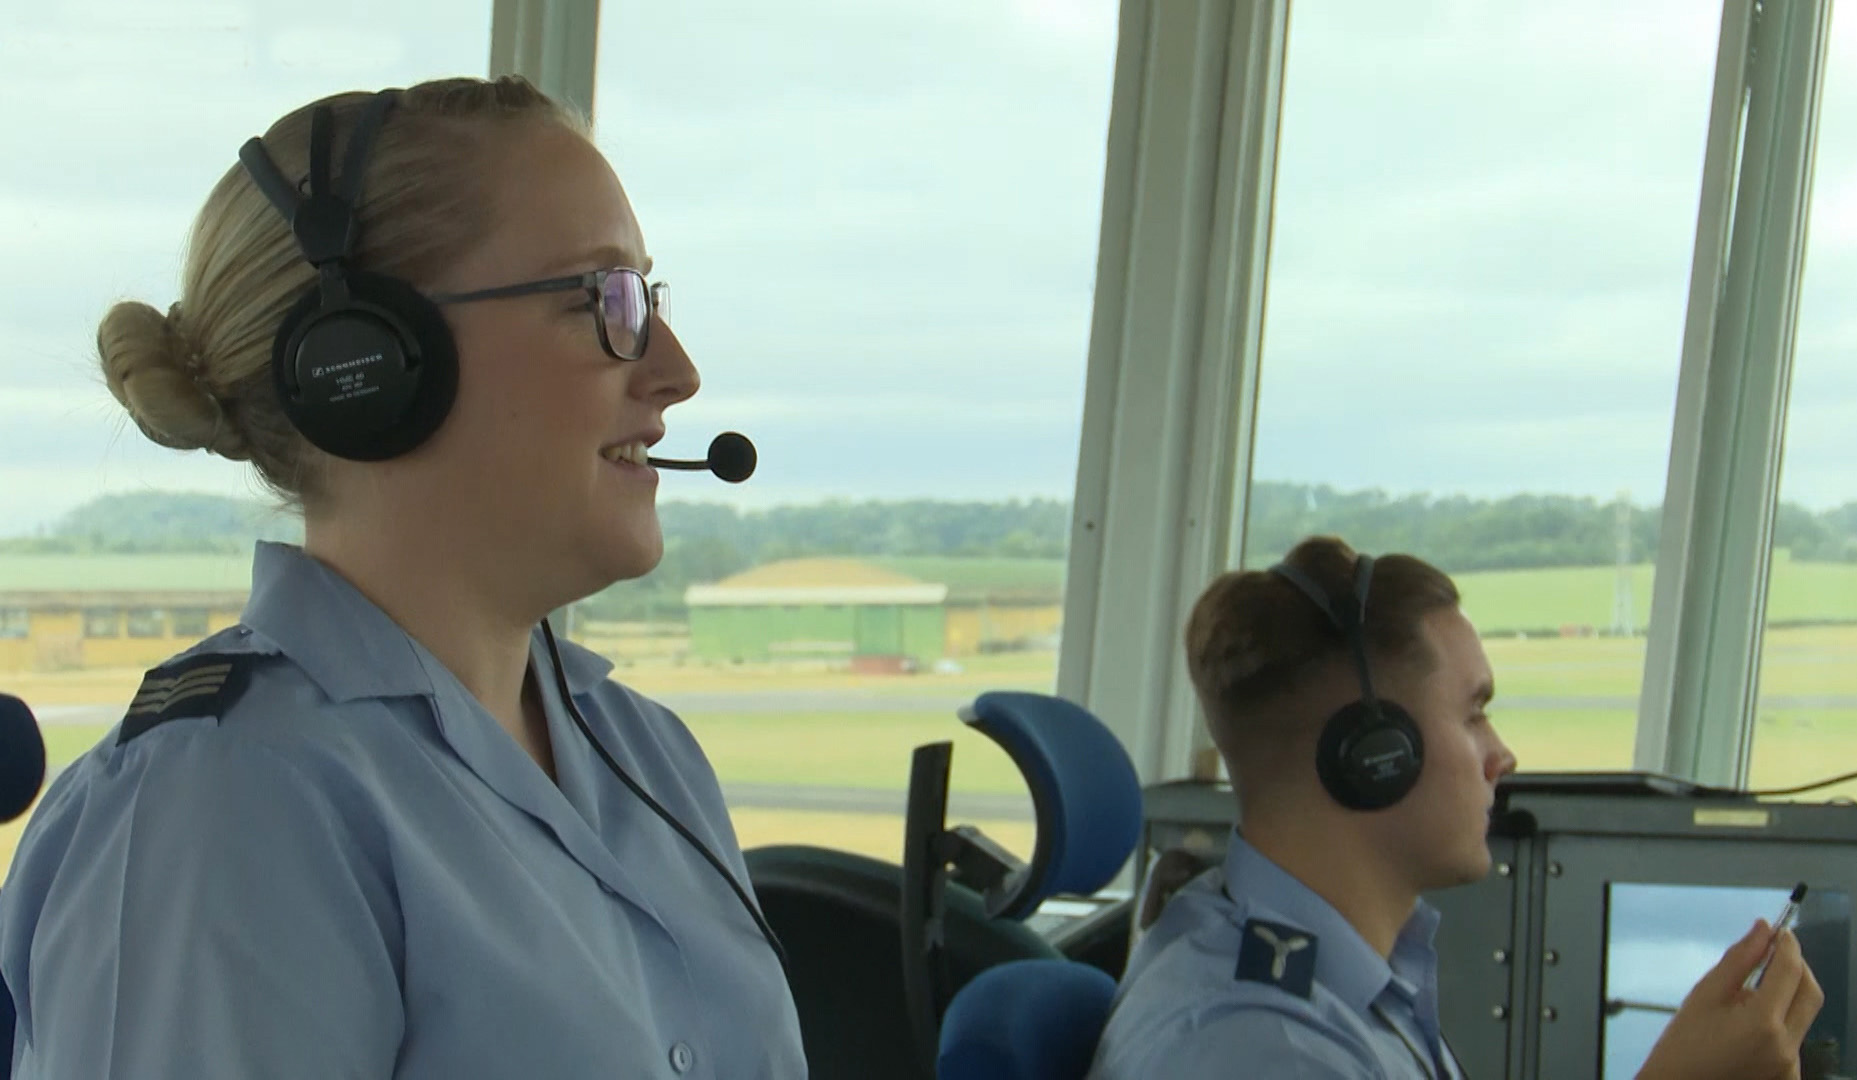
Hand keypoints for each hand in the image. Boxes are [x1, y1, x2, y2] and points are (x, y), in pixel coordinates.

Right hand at [1635, 919, 1823, 1079]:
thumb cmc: (1683, 1044)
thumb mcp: (1705, 994)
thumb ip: (1738, 959)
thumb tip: (1763, 928)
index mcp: (1762, 1022)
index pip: (1790, 971)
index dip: (1788, 945)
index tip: (1780, 931)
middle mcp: (1786, 1045)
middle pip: (1810, 993)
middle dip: (1797, 968)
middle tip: (1775, 953)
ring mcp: (1791, 1064)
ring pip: (1803, 1015)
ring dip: (1787, 995)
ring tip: (1750, 996)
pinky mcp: (1790, 1074)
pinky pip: (1795, 1037)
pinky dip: (1780, 1021)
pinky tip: (1751, 1025)